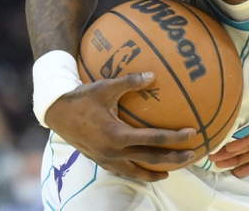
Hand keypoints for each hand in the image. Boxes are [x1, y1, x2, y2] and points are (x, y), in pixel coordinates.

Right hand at [45, 72, 196, 181]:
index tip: (192, 133)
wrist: (56, 112)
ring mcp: (105, 158)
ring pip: (134, 171)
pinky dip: (134, 173)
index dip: (175, 137)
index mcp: (117, 135)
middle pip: (149, 159)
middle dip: (172, 158)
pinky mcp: (98, 160)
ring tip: (168, 173)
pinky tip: (140, 170)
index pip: (153, 139)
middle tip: (192, 155)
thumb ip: (130, 81)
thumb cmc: (83, 98)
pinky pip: (120, 171)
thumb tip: (154, 75)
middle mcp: (113, 151)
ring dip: (152, 173)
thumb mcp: (107, 86)